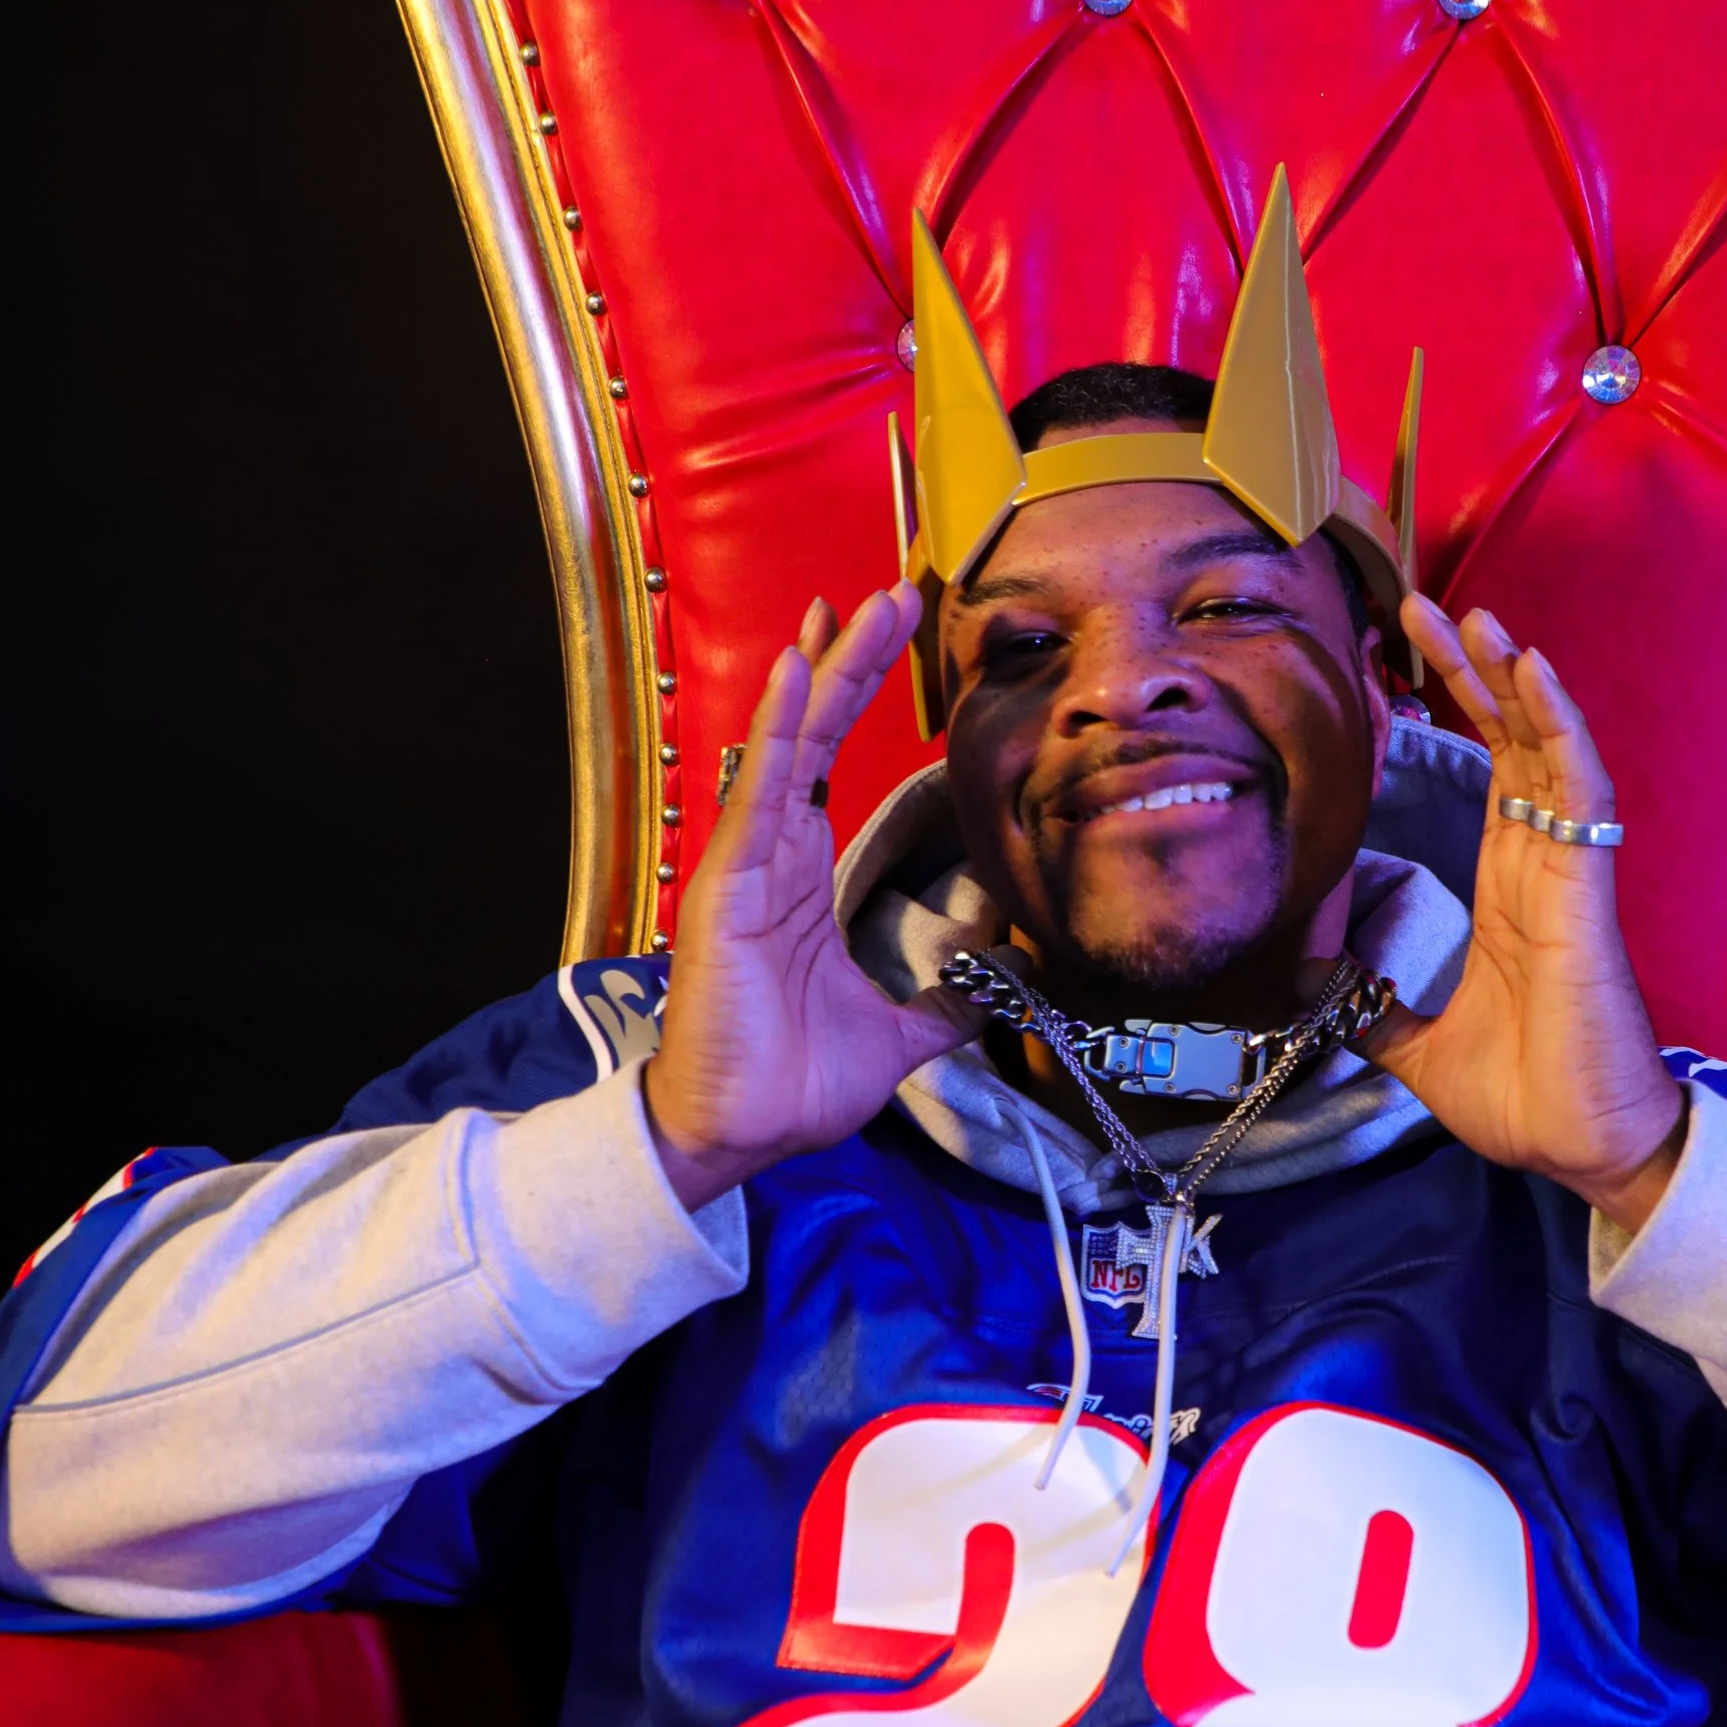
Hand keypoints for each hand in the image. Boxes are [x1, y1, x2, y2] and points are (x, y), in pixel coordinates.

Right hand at [644, 587, 984, 1208]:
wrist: (739, 1133)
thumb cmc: (792, 1082)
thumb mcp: (898, 1035)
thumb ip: (945, 1001)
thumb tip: (999, 980)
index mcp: (802, 879)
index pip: (832, 763)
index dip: (859, 699)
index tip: (895, 639)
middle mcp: (771, 857)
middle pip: (812, 733)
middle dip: (852, 661)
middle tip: (892, 593)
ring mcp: (744, 865)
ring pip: (786, 745)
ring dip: (820, 673)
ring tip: (851, 605)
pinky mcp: (727, 886)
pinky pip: (755, 791)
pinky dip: (774, 729)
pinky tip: (793, 671)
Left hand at [1371, 600, 1685, 1230]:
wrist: (1585, 1148)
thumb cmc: (1531, 1099)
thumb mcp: (1422, 1050)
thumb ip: (1378, 1009)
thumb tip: (1322, 989)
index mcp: (1508, 890)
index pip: (1483, 773)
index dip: (1453, 710)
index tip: (1403, 656)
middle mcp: (1540, 867)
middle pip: (1510, 741)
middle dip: (1469, 671)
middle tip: (1421, 606)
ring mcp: (1569, 874)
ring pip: (1547, 749)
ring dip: (1515, 680)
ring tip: (1479, 616)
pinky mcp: (1588, 892)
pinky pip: (1582, 793)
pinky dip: (1561, 729)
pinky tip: (1535, 677)